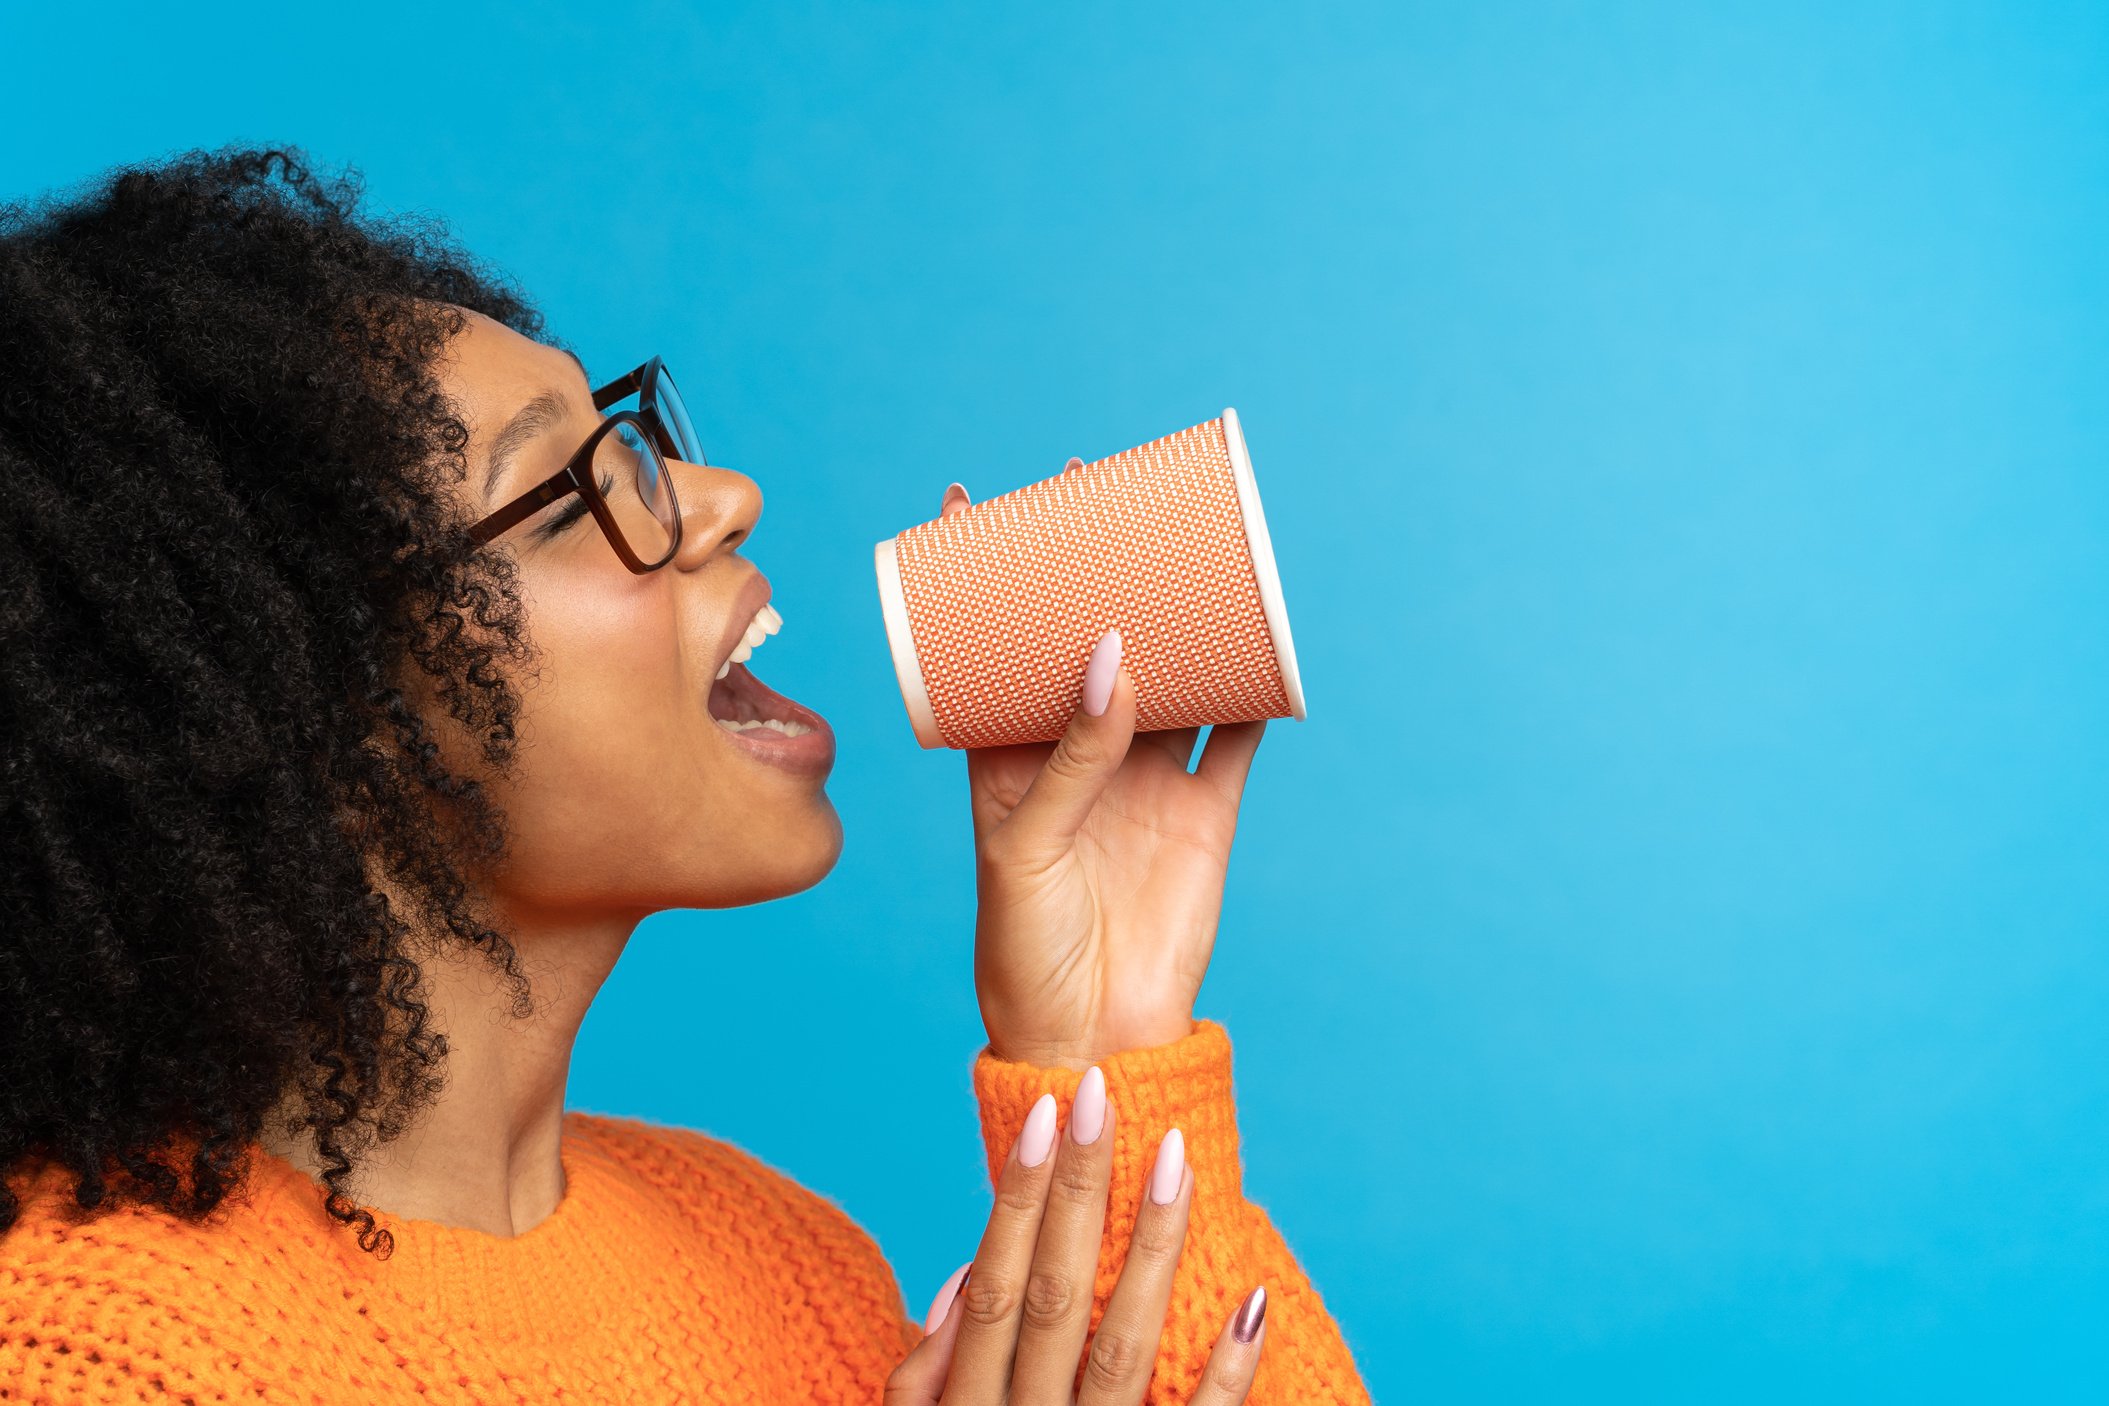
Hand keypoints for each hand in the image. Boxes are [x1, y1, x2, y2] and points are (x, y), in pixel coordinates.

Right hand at [885, 1066, 1269, 1403]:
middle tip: (1104, 1095)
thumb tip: (963, 1272)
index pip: (992, 1283)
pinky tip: (1257, 1299)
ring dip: (1153, 1251)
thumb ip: (927, 1374)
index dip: (1015, 1196)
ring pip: (1122, 1348)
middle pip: (1053, 1296)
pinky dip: (1229, 1372)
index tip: (1045, 1109)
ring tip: (1179, 1161)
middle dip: (1077, 1192)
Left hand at [938, 476, 1268, 1068]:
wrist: (1093, 1037)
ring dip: (1180, 615)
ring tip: (1190, 545)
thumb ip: (1066, 758)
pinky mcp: (1206, 812)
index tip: (968, 500)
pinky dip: (1257, 690)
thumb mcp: (1023, 848)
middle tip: (1095, 490)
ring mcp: (1145, 779)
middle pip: (1086, 642)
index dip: (973, 581)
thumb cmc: (1022, 952)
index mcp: (1006, 761)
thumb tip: (1109, 654)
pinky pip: (1237, 735)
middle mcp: (1078, 757)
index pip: (985, 650)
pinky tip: (1268, 639)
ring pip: (1168, 674)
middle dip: (1091, 570)